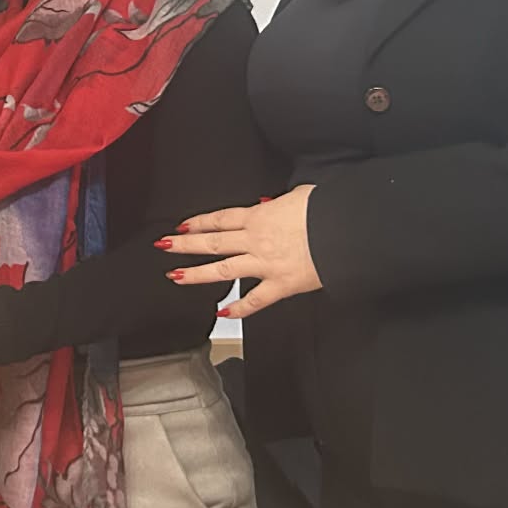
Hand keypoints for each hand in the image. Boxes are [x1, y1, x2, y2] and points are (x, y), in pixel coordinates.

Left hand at [157, 184, 321, 316]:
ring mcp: (265, 264)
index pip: (220, 219)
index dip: (199, 222)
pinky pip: (255, 300)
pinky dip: (238, 308)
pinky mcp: (280, 285)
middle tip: (164, 246)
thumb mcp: (299, 195)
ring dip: (197, 274)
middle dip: (185, 244)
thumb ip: (281, 202)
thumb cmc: (324, 210)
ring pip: (223, 270)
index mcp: (259, 216)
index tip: (182, 225)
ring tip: (176, 276)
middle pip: (213, 242)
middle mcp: (255, 240)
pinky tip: (222, 312)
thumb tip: (272, 205)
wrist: (343, 230)